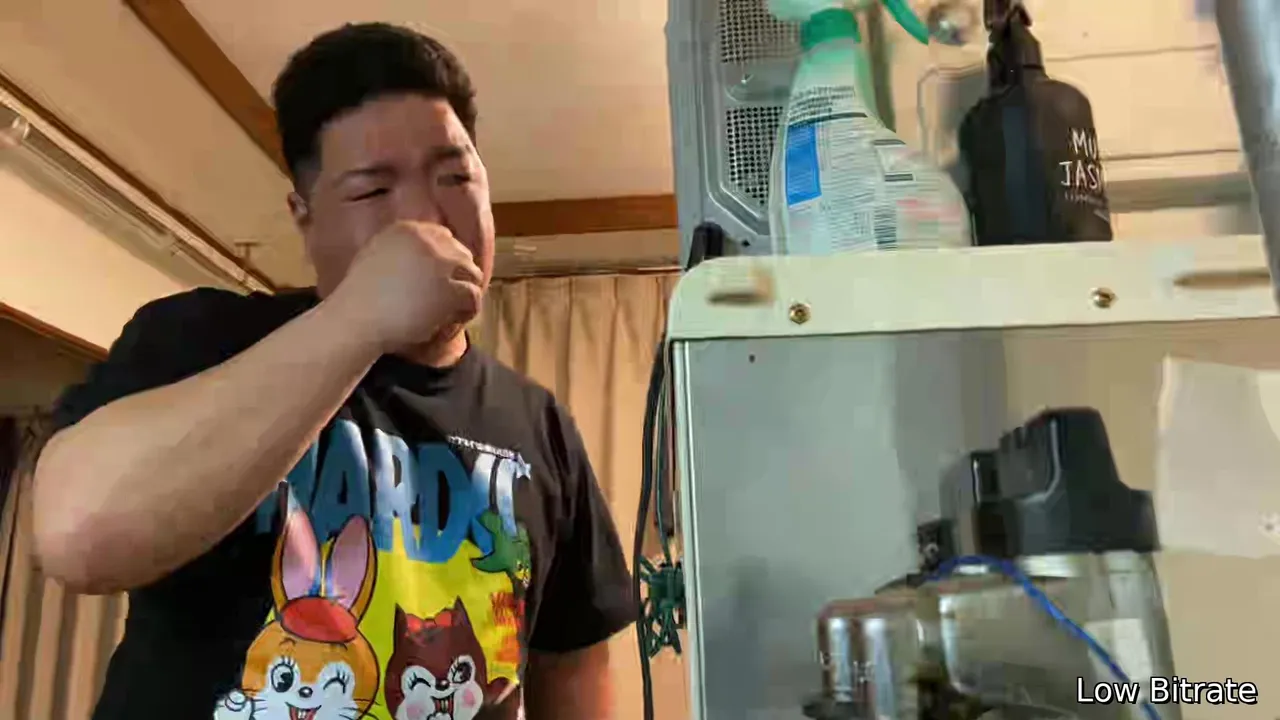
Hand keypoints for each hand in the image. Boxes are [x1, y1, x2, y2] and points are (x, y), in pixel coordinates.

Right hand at [328, 221, 483, 351]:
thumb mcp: (373, 257)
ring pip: (472, 275)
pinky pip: (473, 297)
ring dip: (465, 293)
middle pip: (461, 254)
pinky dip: (466, 311)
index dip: (445, 258)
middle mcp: (427, 241)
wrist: (355, 319)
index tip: (441, 277)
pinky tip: (452, 323)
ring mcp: (441, 264)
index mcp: (407, 230)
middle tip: (452, 297)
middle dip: (459, 275)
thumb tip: (419, 261)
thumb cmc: (357, 297)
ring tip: (452, 312)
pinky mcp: (450, 290)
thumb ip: (398, 252)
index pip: (442, 236)